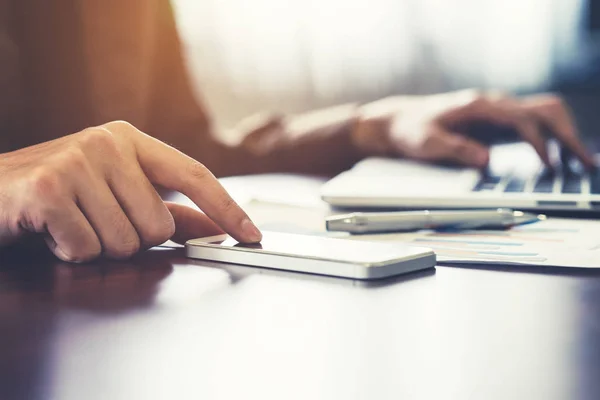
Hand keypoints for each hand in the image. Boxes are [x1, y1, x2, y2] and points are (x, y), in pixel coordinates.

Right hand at [0, 121, 261, 261]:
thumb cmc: (56, 192)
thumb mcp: (114, 193)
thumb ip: (164, 209)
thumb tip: (211, 226)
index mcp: (130, 140)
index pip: (194, 175)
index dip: (227, 209)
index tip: (251, 235)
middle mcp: (108, 143)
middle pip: (159, 226)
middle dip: (131, 239)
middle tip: (96, 222)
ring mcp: (77, 161)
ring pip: (126, 242)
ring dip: (99, 247)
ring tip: (73, 224)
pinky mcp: (49, 188)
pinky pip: (88, 249)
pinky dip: (71, 252)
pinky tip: (53, 232)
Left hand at [352, 90, 593, 167]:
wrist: (397, 122)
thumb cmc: (410, 131)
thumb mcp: (427, 144)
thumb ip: (456, 150)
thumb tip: (487, 161)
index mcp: (479, 106)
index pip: (522, 119)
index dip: (539, 142)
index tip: (549, 165)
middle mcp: (493, 104)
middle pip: (545, 110)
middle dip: (567, 135)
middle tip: (583, 163)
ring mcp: (497, 111)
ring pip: (544, 114)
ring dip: (564, 135)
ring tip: (579, 163)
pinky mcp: (495, 122)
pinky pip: (532, 124)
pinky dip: (551, 138)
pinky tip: (557, 158)